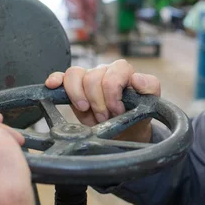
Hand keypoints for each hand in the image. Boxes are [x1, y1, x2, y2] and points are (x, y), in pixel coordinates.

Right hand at [46, 59, 160, 142]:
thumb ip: (150, 87)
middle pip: (92, 77)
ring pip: (75, 75)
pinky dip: (56, 79)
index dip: (112, 95)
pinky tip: (53, 86)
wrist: (126, 132)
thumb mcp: (151, 103)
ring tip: (88, 111)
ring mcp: (88, 78)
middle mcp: (104, 71)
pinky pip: (62, 77)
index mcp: (123, 71)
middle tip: (105, 118)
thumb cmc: (137, 115)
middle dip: (98, 103)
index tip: (117, 112)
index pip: (113, 73)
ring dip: (80, 98)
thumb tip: (136, 79)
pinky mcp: (74, 88)